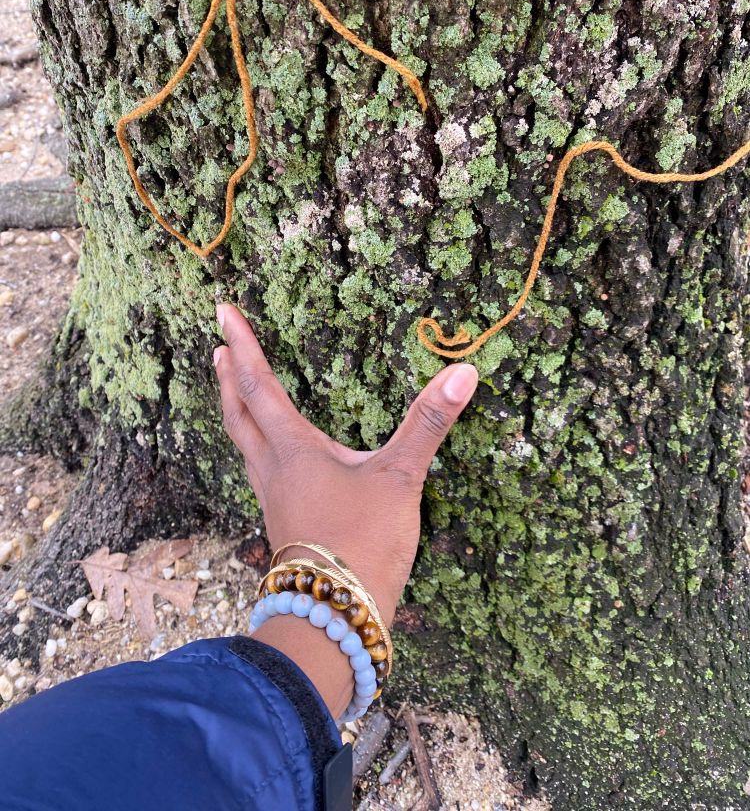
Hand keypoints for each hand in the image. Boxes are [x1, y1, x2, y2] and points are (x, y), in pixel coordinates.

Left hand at [213, 304, 477, 625]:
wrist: (333, 618)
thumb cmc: (362, 544)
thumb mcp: (399, 479)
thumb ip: (428, 424)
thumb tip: (463, 372)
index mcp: (293, 449)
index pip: (258, 384)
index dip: (242, 345)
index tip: (221, 310)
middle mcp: (274, 469)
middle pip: (239, 414)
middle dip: (228, 376)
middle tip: (218, 347)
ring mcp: (275, 499)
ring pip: (245, 444)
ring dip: (238, 410)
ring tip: (236, 391)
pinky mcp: (286, 522)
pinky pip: (260, 470)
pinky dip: (257, 445)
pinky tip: (276, 457)